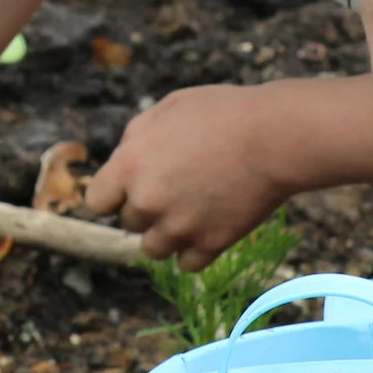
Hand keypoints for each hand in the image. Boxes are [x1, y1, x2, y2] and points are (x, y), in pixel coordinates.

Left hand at [85, 84, 293, 270]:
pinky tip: (209, 225)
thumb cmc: (222, 113)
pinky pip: (187, 263)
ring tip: (193, 209)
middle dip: (148, 208)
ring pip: (154, 249)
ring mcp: (180, 226)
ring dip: (168, 234)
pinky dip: (196, 250)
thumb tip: (123, 159)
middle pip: (129, 223)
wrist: (275, 136)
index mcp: (130, 165)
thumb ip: (136, 137)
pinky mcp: (211, 244)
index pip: (97, 201)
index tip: (133, 189)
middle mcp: (148, 201)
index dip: (115, 195)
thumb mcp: (167, 109)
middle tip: (178, 187)